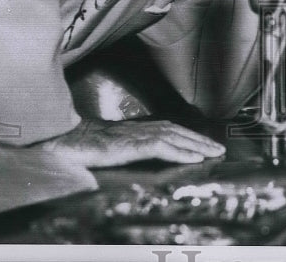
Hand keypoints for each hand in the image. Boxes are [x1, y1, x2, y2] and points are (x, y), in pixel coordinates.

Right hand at [33, 119, 225, 167]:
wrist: (65, 141)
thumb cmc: (85, 145)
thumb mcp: (114, 145)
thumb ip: (131, 146)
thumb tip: (143, 153)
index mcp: (138, 128)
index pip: (171, 129)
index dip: (190, 136)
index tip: (207, 144)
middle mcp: (141, 128)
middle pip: (179, 132)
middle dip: (201, 140)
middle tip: (220, 149)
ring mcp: (137, 135)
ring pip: (176, 138)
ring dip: (198, 146)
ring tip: (214, 154)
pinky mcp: (132, 145)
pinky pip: (163, 148)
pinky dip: (181, 152)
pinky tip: (195, 158)